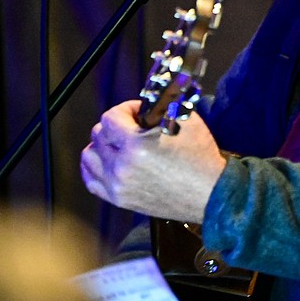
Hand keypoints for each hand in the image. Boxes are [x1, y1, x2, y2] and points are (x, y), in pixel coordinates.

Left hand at [80, 99, 226, 220]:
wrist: (210, 195)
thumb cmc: (201, 160)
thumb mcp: (188, 122)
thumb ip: (162, 106)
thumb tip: (148, 101)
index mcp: (136, 146)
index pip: (110, 117)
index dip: (125, 109)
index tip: (138, 112)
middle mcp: (122, 167)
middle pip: (98, 135)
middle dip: (116, 125)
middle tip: (135, 127)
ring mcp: (118, 185)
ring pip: (90, 156)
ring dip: (102, 145)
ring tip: (120, 144)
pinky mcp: (120, 199)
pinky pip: (91, 180)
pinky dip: (95, 167)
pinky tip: (108, 161)